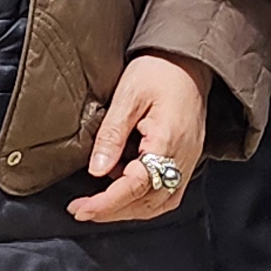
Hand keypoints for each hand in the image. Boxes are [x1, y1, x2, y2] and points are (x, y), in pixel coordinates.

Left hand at [67, 52, 213, 222]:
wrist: (189, 58)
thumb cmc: (160, 70)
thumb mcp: (128, 96)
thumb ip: (111, 136)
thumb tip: (96, 171)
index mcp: (168, 142)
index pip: (135, 186)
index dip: (106, 203)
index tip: (81, 209)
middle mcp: (182, 158)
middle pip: (149, 202)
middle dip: (113, 211)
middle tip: (82, 209)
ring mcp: (187, 160)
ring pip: (159, 203)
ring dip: (128, 208)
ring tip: (99, 202)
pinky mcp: (186, 157)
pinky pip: (167, 191)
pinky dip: (143, 198)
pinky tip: (123, 185)